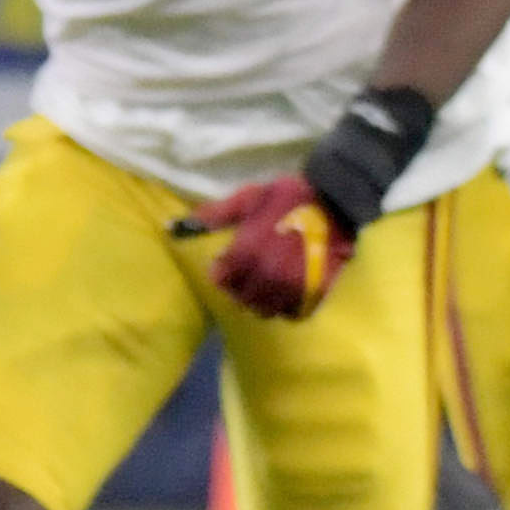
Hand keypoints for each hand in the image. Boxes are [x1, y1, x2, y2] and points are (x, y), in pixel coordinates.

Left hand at [178, 176, 350, 319]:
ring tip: (268, 287)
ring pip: (267, 311)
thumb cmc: (289, 195)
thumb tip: (173, 225)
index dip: (221, 273)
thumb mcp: (250, 197)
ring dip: (263, 302)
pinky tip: (289, 293)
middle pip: (242, 300)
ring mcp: (292, 287)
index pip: (221, 280)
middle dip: (240, 290)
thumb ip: (216, 214)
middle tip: (248, 276)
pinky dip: (288, 308)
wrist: (336, 199)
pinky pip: (294, 313)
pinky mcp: (315, 293)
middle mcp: (266, 275)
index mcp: (246, 253)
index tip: (227, 265)